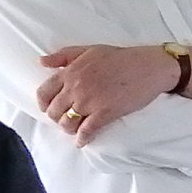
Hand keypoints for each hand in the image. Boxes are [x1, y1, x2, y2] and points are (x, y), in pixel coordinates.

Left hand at [38, 45, 179, 144]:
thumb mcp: (89, 50)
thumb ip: (63, 56)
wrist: (149, 66)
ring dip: (68, 129)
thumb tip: (42, 62)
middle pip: (54, 111)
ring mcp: (90, 102)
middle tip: (65, 119)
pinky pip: (86, 131)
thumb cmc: (121, 57)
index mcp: (70, 72)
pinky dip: (82, 139)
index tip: (49, 108)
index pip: (44, 93)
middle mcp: (76, 88)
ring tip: (74, 129)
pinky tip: (82, 142)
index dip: (44, 104)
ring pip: (67, 123)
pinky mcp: (105, 113)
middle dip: (57, 118)